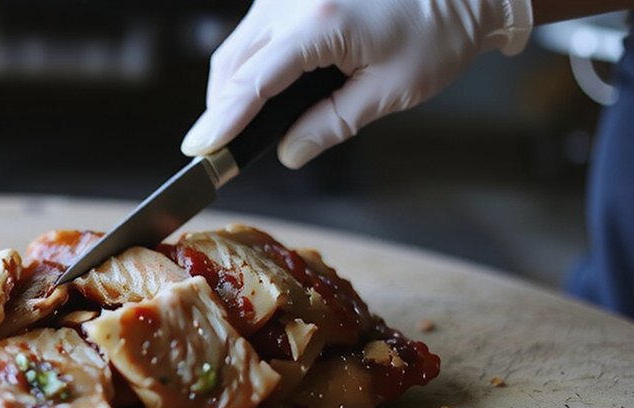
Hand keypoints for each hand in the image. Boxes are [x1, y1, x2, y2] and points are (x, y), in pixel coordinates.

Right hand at [181, 0, 532, 168]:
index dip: (223, 120)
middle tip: (217, 151)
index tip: (199, 150)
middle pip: (234, 62)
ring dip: (233, 87)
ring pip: (239, 46)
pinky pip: (256, 32)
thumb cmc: (438, 35)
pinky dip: (250, 65)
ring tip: (237, 126)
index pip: (254, 81)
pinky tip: (259, 92)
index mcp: (320, 23)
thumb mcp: (390, 92)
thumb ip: (332, 124)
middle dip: (222, 109)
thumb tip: (290, 152)